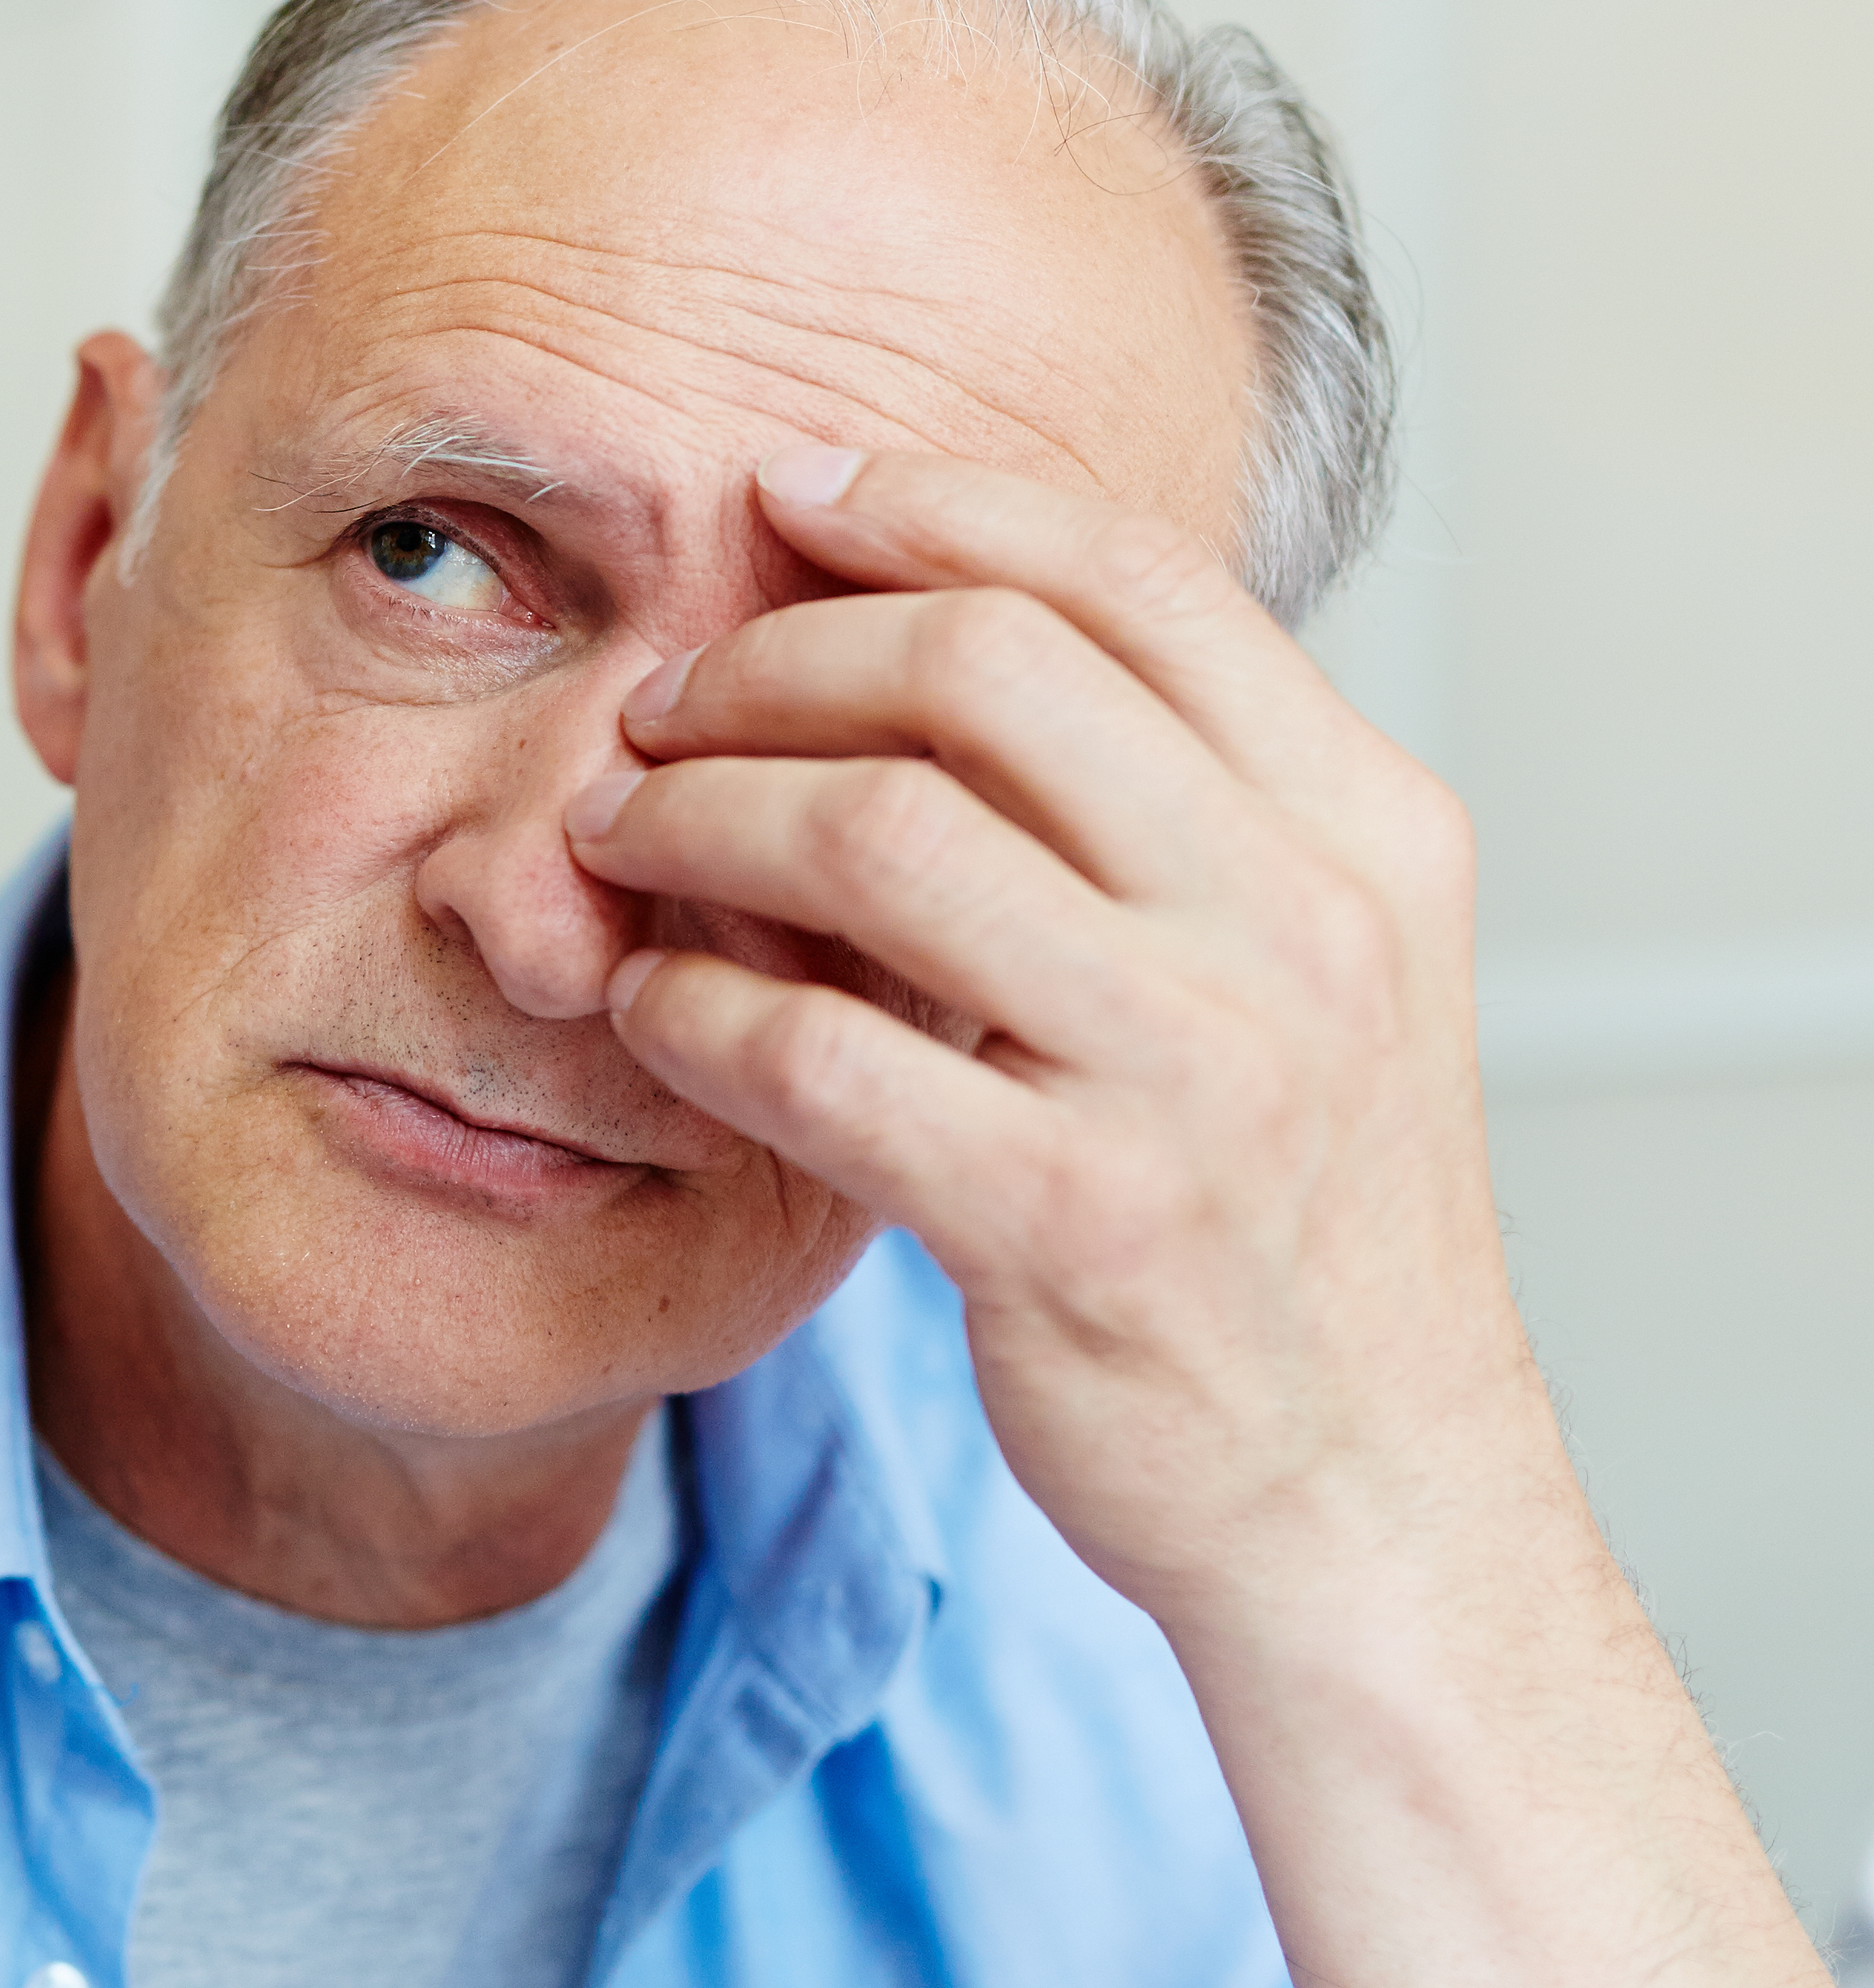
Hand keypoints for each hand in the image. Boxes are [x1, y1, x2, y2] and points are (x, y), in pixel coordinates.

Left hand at [571, 450, 1873, 1987]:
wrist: (1373, 1493)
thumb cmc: (1292, 1219)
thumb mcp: (1304, 967)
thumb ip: (1168, 805)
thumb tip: (947, 626)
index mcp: (1362, 825)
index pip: (1120, 574)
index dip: (924, 503)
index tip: (783, 494)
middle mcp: (1300, 920)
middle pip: (975, 668)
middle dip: (773, 658)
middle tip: (658, 705)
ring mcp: (1195, 1070)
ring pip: (873, 837)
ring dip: (699, 818)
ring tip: (614, 838)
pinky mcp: (1075, 1218)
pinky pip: (816, 1052)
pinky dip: (693, 1009)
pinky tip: (645, 1007)